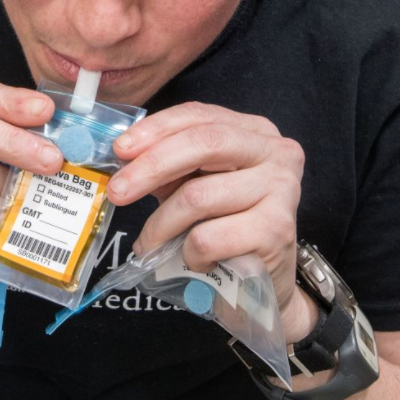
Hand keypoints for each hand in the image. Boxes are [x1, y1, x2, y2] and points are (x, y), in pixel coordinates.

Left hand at [108, 103, 317, 343]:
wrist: (265, 284)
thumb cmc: (226, 228)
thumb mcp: (197, 186)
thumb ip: (170, 167)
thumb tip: (124, 158)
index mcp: (255, 131)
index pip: (200, 115)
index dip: (156, 129)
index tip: (120, 150)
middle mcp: (276, 152)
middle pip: (202, 145)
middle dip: (150, 168)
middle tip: (117, 192)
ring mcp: (282, 189)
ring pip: (198, 196)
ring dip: (161, 226)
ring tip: (149, 245)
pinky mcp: (276, 229)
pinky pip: (208, 238)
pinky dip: (188, 254)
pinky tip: (194, 262)